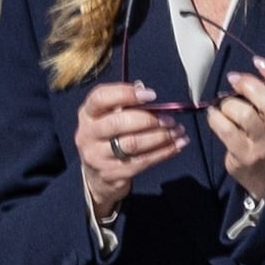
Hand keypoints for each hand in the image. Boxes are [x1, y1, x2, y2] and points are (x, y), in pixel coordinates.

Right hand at [76, 81, 187, 219]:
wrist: (96, 174)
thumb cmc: (108, 137)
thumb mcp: (108, 117)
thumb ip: (124, 103)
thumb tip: (144, 90)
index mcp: (87, 114)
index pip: (100, 98)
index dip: (126, 94)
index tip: (151, 95)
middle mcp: (88, 134)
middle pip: (118, 123)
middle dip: (148, 119)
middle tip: (169, 119)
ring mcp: (97, 157)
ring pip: (132, 144)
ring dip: (160, 137)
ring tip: (177, 131)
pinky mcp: (111, 174)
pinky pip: (142, 161)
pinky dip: (163, 152)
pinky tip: (176, 145)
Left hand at [207, 55, 264, 200]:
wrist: (259, 175)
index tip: (258, 61)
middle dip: (248, 85)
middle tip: (233, 78)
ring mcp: (263, 145)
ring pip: (245, 115)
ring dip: (228, 104)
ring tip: (223, 104)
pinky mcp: (244, 155)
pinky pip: (226, 130)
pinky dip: (215, 117)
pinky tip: (214, 114)